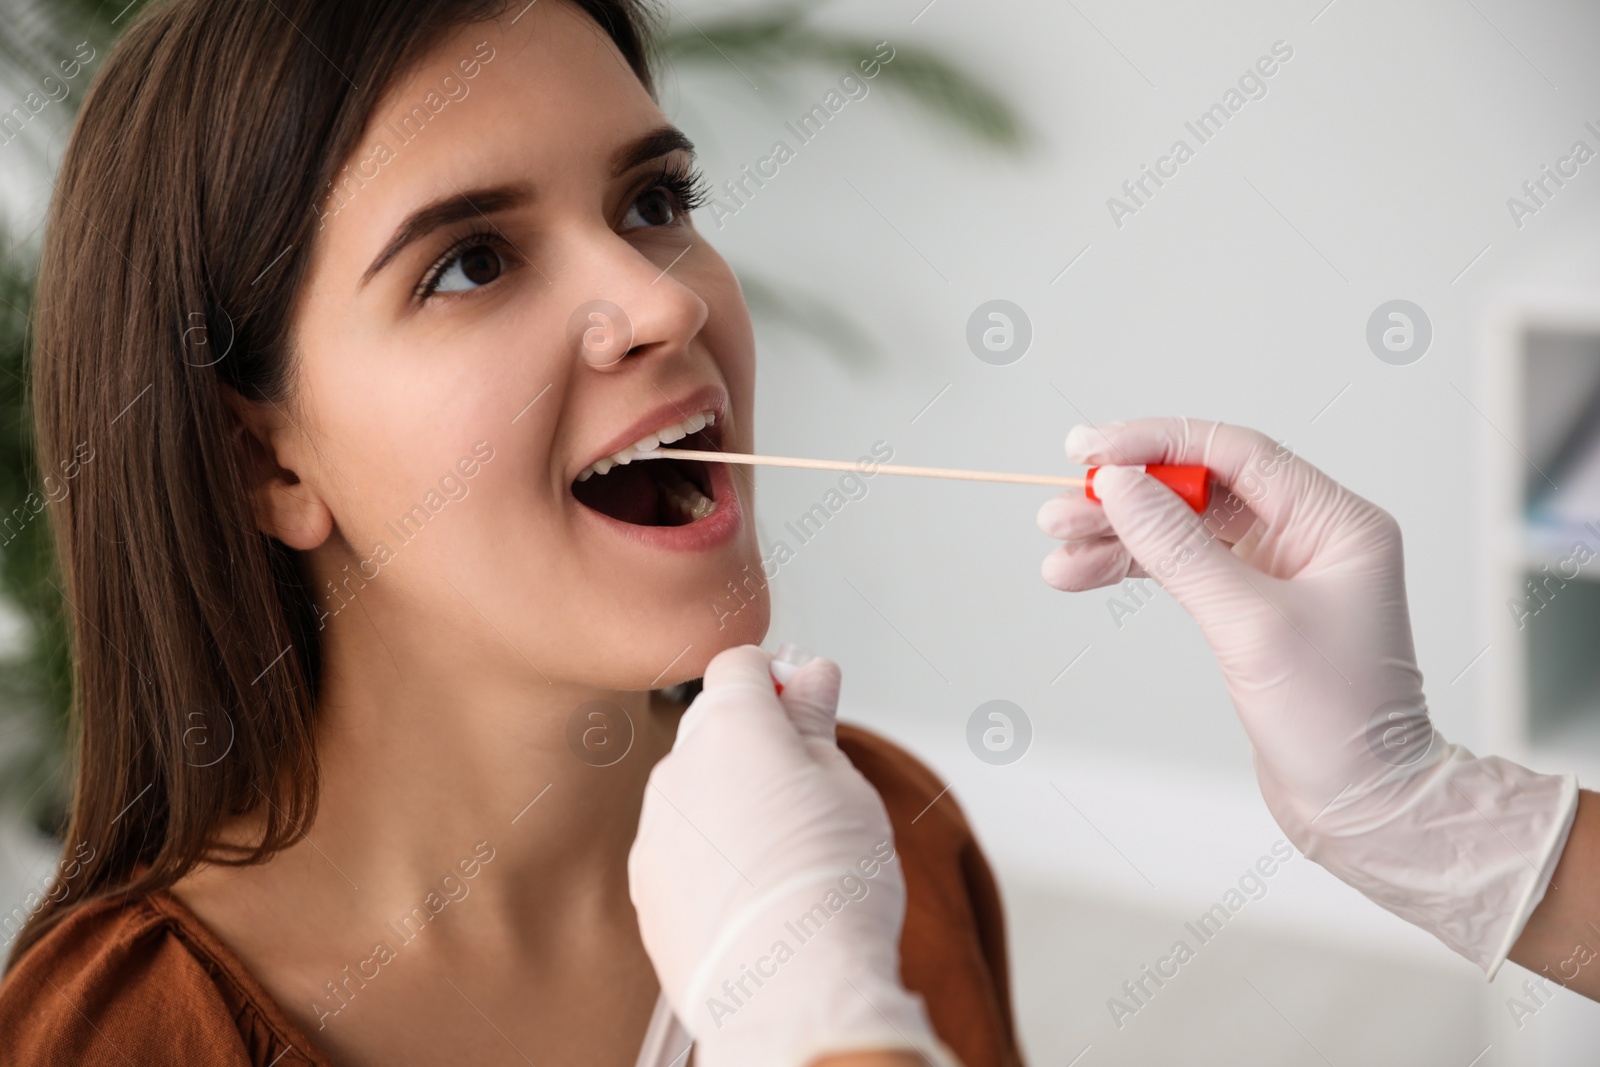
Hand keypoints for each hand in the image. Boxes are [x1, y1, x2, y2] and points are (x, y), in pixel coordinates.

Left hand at [628, 645, 956, 1066]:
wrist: (789, 993)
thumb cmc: (828, 888)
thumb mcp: (845, 787)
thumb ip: (815, 723)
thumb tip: (811, 674)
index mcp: (731, 728)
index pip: (740, 665)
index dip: (779, 680)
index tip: (808, 708)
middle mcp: (678, 768)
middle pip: (714, 724)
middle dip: (756, 740)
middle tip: (810, 788)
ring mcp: (655, 830)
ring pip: (695, 789)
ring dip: (732, 801)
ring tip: (787, 856)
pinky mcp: (646, 887)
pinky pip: (680, 846)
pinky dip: (710, 854)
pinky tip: (753, 892)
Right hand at [1035, 417, 1578, 974]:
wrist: (1360, 806)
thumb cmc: (1335, 720)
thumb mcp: (1250, 624)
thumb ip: (1180, 547)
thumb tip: (1122, 483)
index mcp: (1336, 522)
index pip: (1235, 453)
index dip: (1157, 443)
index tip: (1092, 450)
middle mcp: (1311, 535)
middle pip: (1200, 488)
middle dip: (1126, 495)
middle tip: (1059, 504)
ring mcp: (1280, 572)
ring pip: (1182, 529)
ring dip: (1118, 535)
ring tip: (1056, 546)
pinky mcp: (1251, 609)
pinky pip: (1181, 569)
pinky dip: (1132, 569)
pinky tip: (1081, 573)